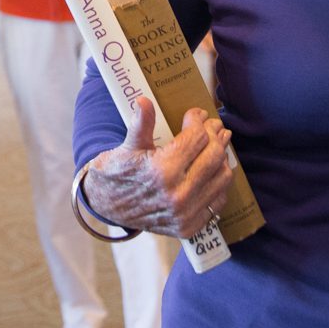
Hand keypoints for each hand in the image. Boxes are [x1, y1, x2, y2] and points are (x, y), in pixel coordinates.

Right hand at [85, 97, 233, 238]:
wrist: (106, 205)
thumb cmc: (117, 171)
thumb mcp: (127, 146)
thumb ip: (140, 124)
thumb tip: (144, 101)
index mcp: (161, 171)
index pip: (196, 138)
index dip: (199, 121)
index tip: (197, 114)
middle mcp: (177, 195)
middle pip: (214, 155)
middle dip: (215, 135)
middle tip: (213, 125)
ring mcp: (185, 213)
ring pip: (222, 177)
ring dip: (222, 157)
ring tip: (214, 145)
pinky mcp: (189, 226)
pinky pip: (218, 200)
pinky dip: (218, 182)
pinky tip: (211, 169)